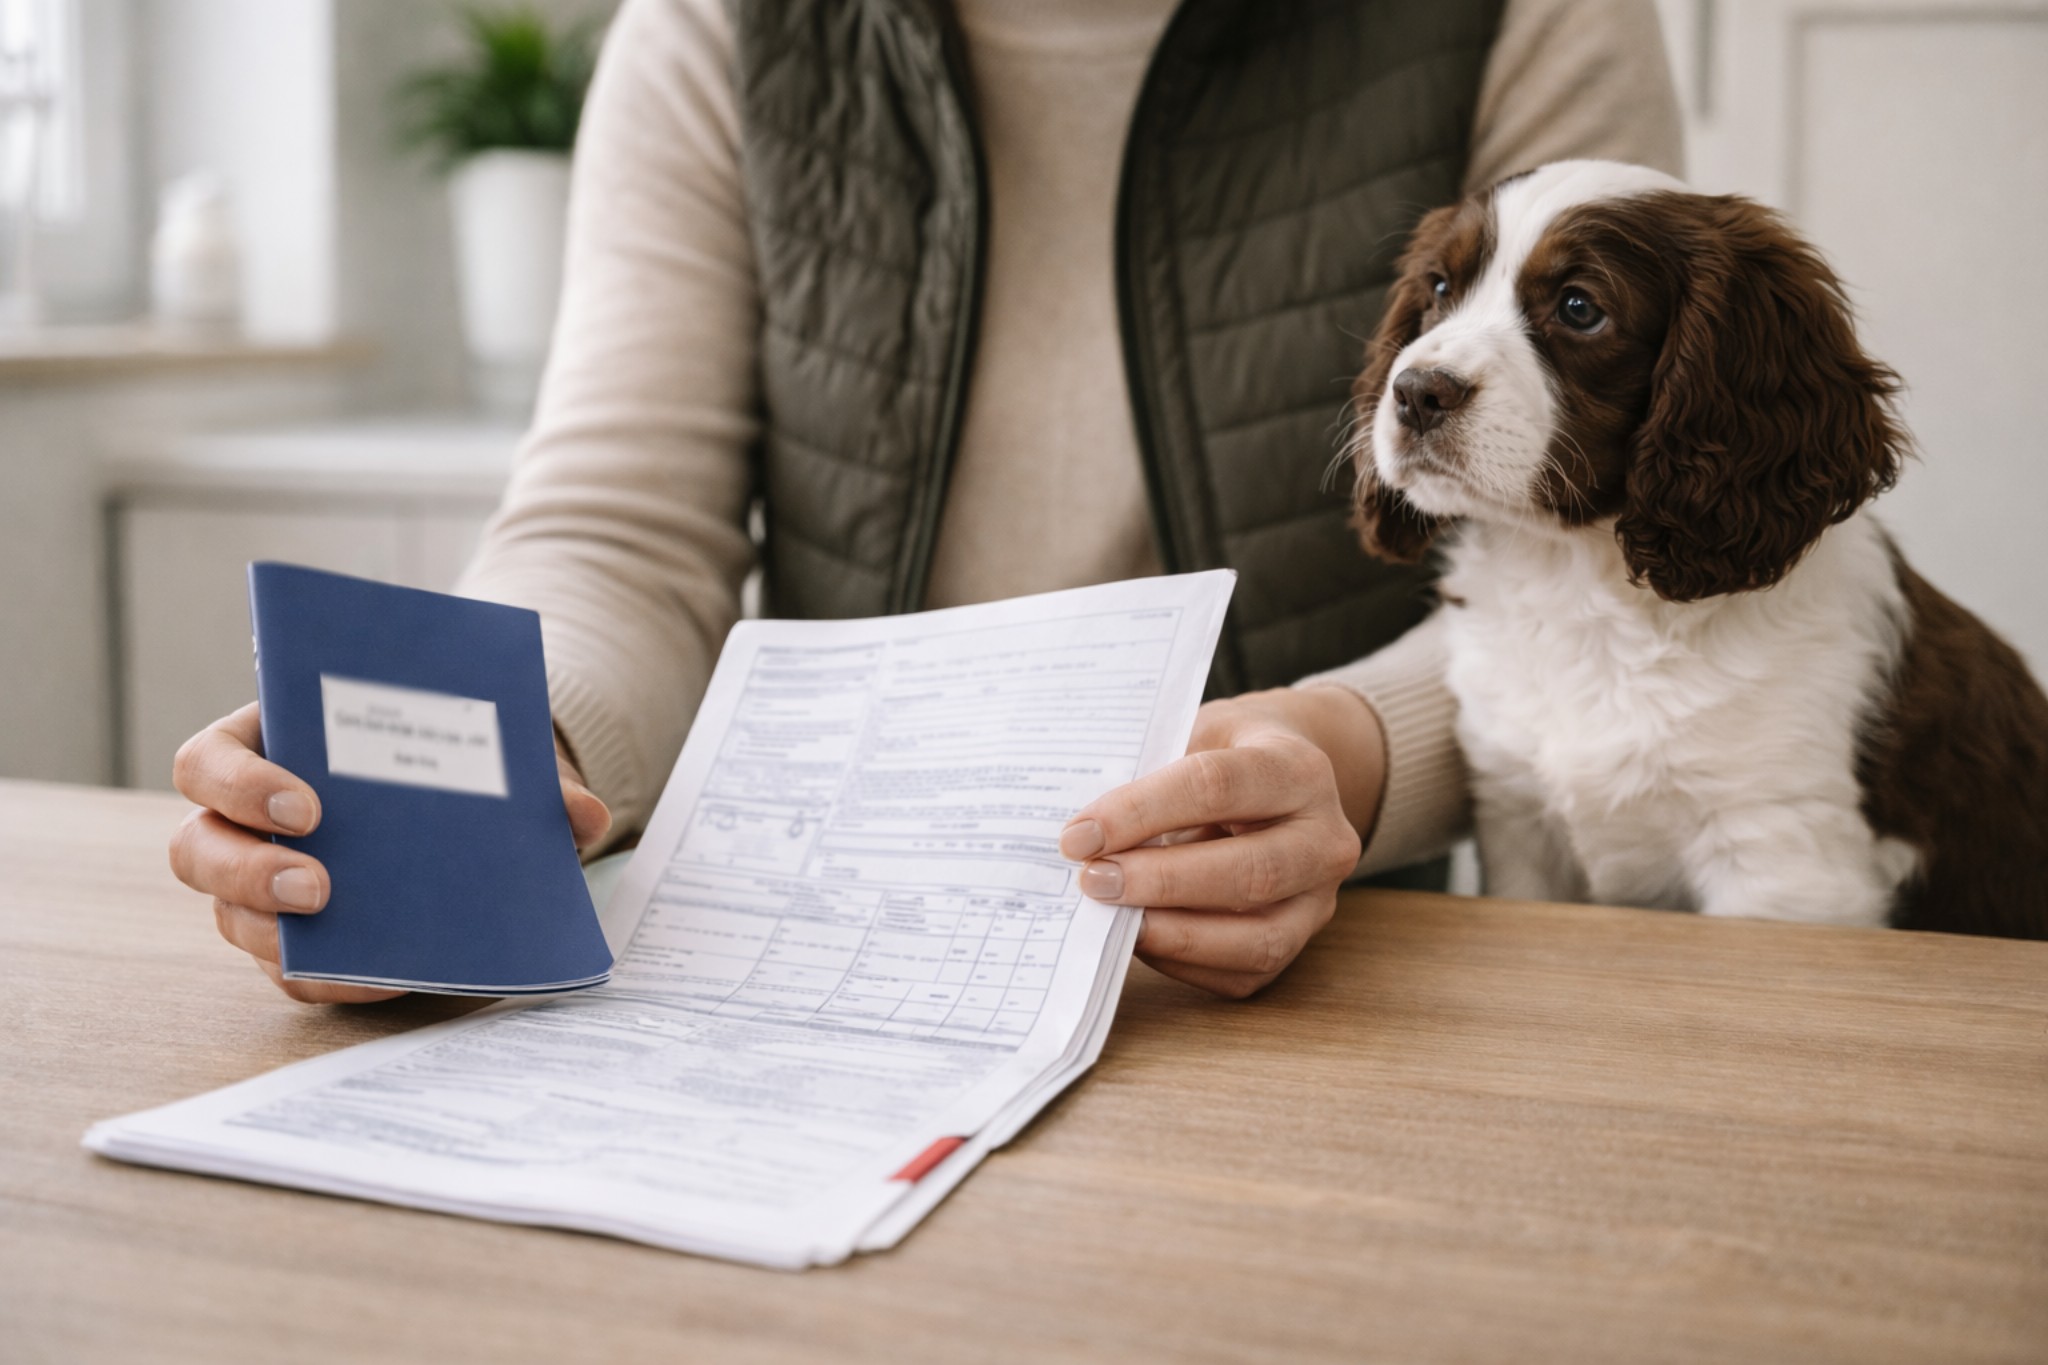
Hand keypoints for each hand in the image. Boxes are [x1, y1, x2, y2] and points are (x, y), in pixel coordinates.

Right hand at [169, 701, 611, 1003]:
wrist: (470, 804)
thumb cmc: (453, 760)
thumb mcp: (487, 752)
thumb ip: (532, 778)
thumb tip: (585, 818)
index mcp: (272, 746)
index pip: (208, 762)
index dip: (240, 784)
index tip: (309, 804)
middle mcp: (244, 822)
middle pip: (198, 851)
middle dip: (248, 872)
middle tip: (322, 886)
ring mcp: (260, 887)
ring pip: (232, 921)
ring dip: (281, 938)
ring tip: (358, 948)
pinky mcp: (294, 942)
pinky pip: (290, 972)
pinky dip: (333, 979)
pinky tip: (387, 978)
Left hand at [1059, 687, 1384, 997]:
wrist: (1291, 783)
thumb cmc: (1228, 756)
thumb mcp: (1195, 736)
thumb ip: (1150, 777)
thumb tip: (1083, 836)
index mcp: (1297, 769)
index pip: (1216, 787)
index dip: (1141, 812)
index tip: (1080, 835)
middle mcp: (1324, 839)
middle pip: (1249, 873)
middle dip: (1159, 883)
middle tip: (1092, 881)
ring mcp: (1318, 899)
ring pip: (1256, 938)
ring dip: (1172, 933)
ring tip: (1111, 919)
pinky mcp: (1298, 942)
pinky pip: (1242, 972)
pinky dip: (1182, 961)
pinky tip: (1139, 937)